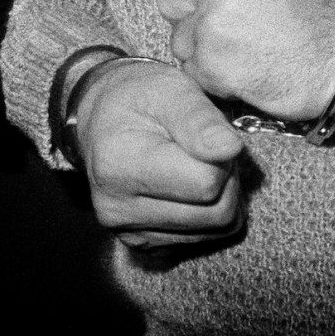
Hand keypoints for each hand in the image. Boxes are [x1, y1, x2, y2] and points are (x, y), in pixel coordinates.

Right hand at [75, 58, 245, 249]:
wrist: (104, 121)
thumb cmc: (141, 98)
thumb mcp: (172, 90)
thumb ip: (201, 120)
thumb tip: (230, 149)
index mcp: (119, 166)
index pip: (206, 182)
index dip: (222, 156)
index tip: (208, 134)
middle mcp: (117, 210)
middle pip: (217, 212)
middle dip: (225, 177)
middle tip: (207, 149)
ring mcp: (129, 233)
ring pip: (216, 228)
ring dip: (220, 195)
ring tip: (197, 163)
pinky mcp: (142, 245)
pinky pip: (204, 238)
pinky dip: (207, 212)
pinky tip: (188, 185)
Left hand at [158, 0, 334, 119]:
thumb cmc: (320, 11)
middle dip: (189, 16)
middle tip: (220, 30)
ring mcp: (210, 22)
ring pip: (178, 39)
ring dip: (201, 50)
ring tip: (239, 54)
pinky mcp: (210, 61)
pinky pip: (191, 70)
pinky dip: (211, 76)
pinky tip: (242, 72)